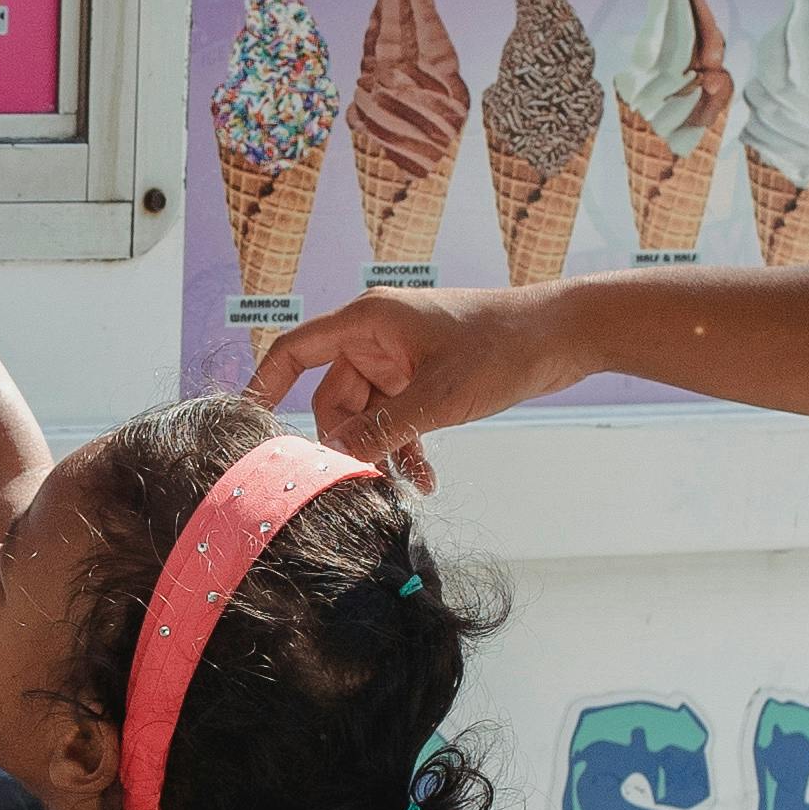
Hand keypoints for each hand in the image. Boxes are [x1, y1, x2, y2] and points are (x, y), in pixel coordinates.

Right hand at [242, 285, 583, 488]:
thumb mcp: (437, 397)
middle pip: (333, 398)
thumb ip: (382, 430)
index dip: (265, 385)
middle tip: (355, 483)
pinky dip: (405, 446)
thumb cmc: (501, 346)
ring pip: (368, 415)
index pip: (295, 351)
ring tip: (402, 488)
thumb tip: (334, 461)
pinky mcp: (425, 375)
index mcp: (368, 321)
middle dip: (346, 442)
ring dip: (381, 451)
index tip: (246, 421)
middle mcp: (377, 336)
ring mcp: (401, 357)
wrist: (562, 334)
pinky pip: (397, 417)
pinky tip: (424, 479)